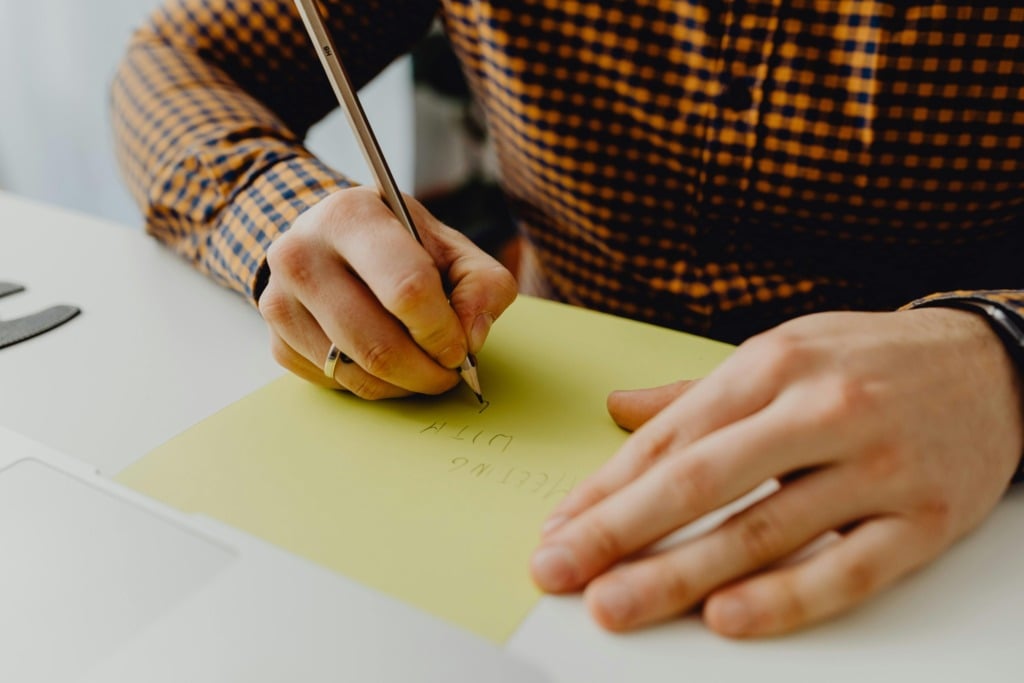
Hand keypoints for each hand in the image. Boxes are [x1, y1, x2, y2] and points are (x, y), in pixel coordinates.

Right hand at [258, 186, 516, 397]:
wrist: (333, 242)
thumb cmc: (401, 245)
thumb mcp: (452, 247)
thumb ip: (482, 286)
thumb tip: (471, 338)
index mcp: (350, 216)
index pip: (407, 290)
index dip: (442, 330)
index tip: (460, 345)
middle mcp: (301, 253)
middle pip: (378, 344)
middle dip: (427, 371)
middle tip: (449, 371)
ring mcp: (280, 300)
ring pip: (356, 372)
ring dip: (403, 384)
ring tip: (423, 367)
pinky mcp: (277, 340)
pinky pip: (335, 384)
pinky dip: (372, 386)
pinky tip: (385, 361)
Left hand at [530, 308, 1022, 636]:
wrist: (996, 365)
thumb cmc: (868, 362)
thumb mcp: (781, 352)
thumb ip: (695, 393)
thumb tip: (616, 410)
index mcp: (772, 366)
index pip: (670, 437)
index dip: (605, 488)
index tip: (559, 529)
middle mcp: (818, 410)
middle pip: (700, 481)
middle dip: (618, 531)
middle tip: (558, 571)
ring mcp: (874, 466)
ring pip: (762, 530)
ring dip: (679, 574)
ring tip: (616, 605)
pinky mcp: (923, 520)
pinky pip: (846, 569)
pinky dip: (785, 599)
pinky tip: (726, 619)